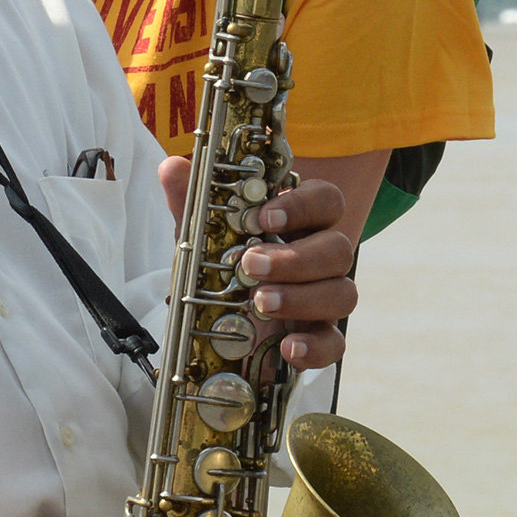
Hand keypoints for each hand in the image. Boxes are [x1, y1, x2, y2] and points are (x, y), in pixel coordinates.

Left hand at [159, 158, 355, 371]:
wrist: (216, 330)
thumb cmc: (221, 271)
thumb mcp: (200, 239)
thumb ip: (192, 205)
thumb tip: (173, 167)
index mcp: (299, 225)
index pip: (326, 201)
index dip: (302, 206)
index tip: (264, 218)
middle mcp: (319, 259)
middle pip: (338, 248)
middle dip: (295, 257)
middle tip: (251, 265)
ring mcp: (323, 301)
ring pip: (343, 293)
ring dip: (302, 297)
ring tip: (260, 302)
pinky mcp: (318, 340)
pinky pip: (335, 345)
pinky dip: (315, 348)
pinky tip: (288, 348)